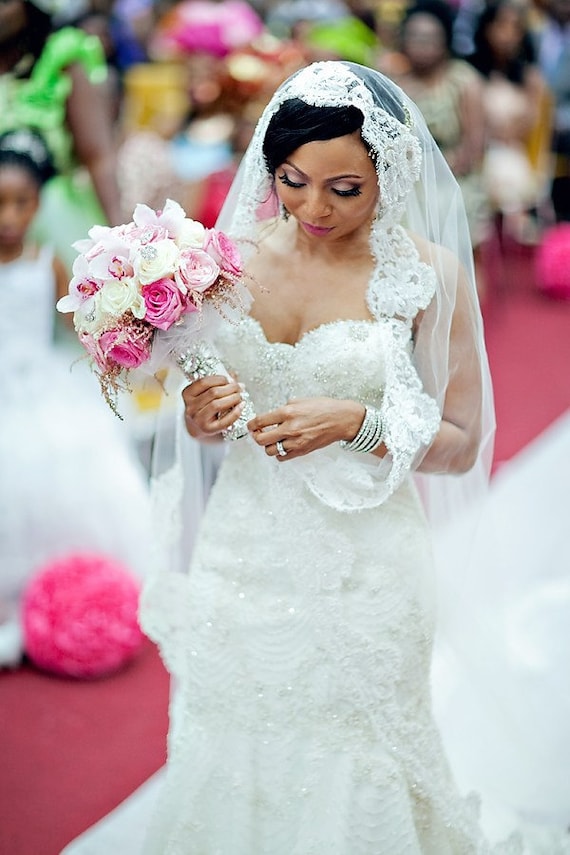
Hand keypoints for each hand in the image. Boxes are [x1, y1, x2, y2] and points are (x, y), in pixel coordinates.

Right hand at [182, 375, 244, 439]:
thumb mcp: (204, 394)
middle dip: (230, 388)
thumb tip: (234, 375)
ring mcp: (198, 419)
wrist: (196, 429)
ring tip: (240, 396)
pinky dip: (235, 412)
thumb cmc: (202, 409)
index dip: (220, 379)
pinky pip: (224, 420)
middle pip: (213, 393)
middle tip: (239, 387)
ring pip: (217, 404)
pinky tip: (241, 406)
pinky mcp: (208, 430)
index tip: (230, 380)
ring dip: (233, 398)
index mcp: (188, 395)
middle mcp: (191, 407)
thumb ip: (217, 383)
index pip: (204, 382)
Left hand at [248, 397, 364, 460]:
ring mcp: (296, 442)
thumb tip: (273, 416)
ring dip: (268, 445)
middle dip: (256, 436)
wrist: (341, 420)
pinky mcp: (302, 451)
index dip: (251, 425)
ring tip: (272, 439)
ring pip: (270, 451)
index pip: (260, 421)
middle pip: (261, 439)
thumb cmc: (324, 408)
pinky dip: (279, 453)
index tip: (251, 425)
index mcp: (288, 412)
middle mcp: (290, 428)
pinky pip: (282, 457)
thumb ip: (284, 409)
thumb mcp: (301, 401)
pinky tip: (283, 445)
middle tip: (258, 433)